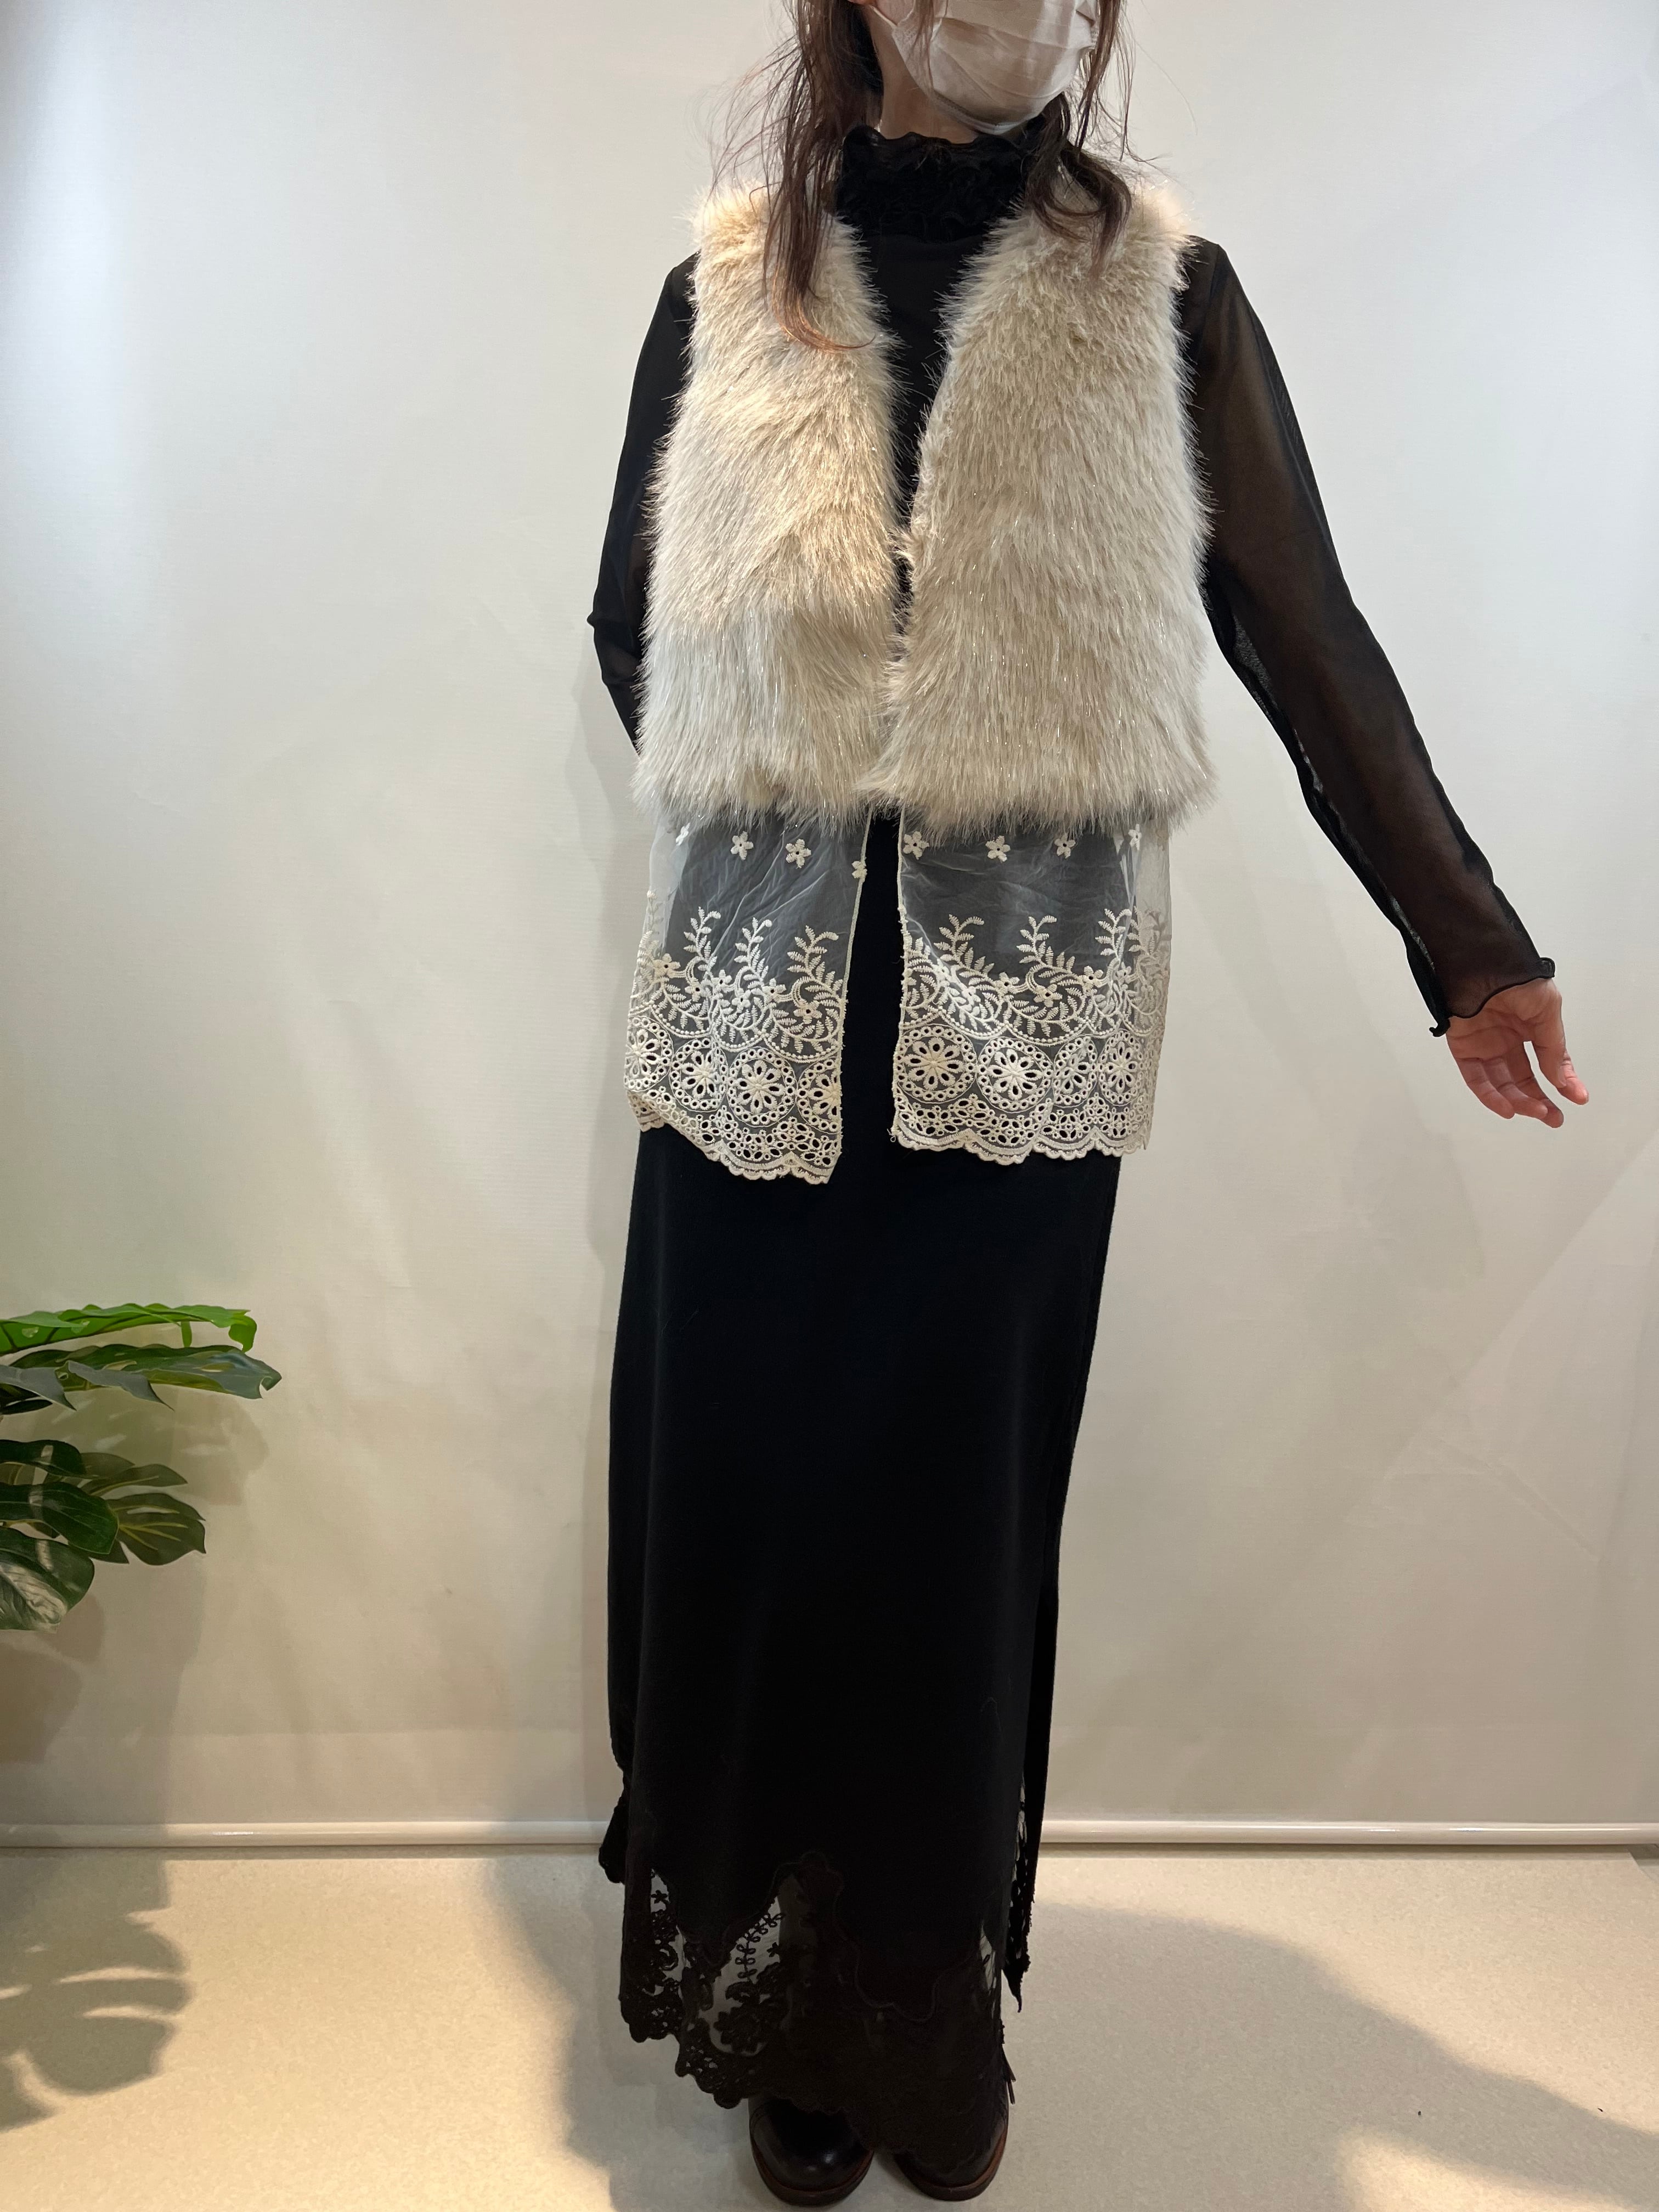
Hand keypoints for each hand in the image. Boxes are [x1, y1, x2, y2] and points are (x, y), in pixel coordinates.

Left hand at [1445, 979, 1587, 1127]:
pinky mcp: (1463, 1048)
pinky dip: (1490, 1095)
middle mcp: (1506, 1038)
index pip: (1547, 1062)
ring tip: (1537, 1112)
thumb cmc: (1516, 979)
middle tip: (1553, 1118)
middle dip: (1538, 1100)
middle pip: (1522, 1078)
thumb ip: (1553, 1047)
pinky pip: (1476, 1078)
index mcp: (1529, 1026)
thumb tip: (1562, 1081)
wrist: (1483, 964)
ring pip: (1501, 1083)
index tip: (1577, 1099)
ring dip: (1518, 1101)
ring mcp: (1484, 1044)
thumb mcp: (1547, 1011)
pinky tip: (1508, 1108)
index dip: (1562, 1081)